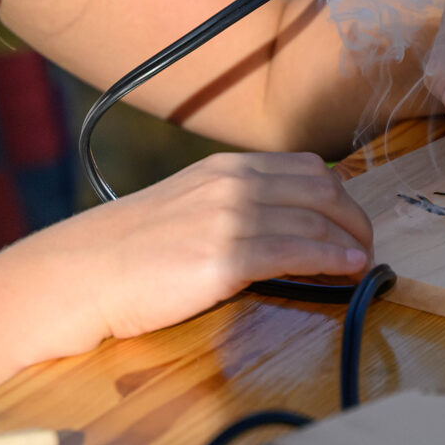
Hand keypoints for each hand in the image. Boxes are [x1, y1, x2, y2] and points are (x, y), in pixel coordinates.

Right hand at [15, 152, 372, 353]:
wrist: (79, 275)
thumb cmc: (127, 251)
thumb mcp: (184, 207)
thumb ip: (229, 206)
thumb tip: (276, 224)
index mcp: (224, 169)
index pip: (308, 168)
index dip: (341, 196)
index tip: (352, 221)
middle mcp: (231, 185)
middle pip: (323, 189)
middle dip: (354, 217)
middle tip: (365, 244)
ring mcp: (228, 219)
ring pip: (317, 219)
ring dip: (351, 241)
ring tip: (364, 260)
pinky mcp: (223, 259)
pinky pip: (297, 252)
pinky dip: (333, 259)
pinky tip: (348, 269)